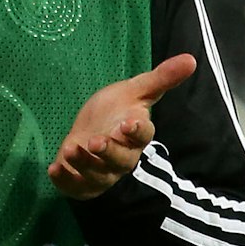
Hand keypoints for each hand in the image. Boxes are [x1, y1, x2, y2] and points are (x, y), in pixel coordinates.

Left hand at [48, 54, 195, 199]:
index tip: (128, 122)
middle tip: (95, 141)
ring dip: (84, 164)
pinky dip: (65, 180)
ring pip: (98, 174)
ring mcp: (102, 171)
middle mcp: (122, 156)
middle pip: (121, 160)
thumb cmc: (113, 111)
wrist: (88, 131)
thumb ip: (160, 78)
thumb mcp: (133, 90)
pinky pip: (76, 186)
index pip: (143, 135)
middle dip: (109, 152)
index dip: (137, 131)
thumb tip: (191, 59)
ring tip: (71, 149)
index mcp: (135, 135)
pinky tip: (53, 169)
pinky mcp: (82, 181)